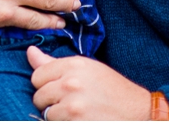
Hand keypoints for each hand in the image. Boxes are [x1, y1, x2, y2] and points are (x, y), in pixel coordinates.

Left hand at [27, 46, 150, 120]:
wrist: (138, 111)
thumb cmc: (112, 89)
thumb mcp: (86, 69)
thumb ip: (54, 63)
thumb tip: (29, 52)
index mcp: (73, 64)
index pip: (37, 75)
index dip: (45, 84)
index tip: (58, 88)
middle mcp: (71, 82)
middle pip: (38, 95)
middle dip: (49, 101)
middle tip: (69, 102)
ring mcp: (73, 105)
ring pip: (46, 112)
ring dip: (56, 115)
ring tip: (75, 112)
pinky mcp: (75, 123)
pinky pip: (54, 123)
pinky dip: (64, 123)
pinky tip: (79, 120)